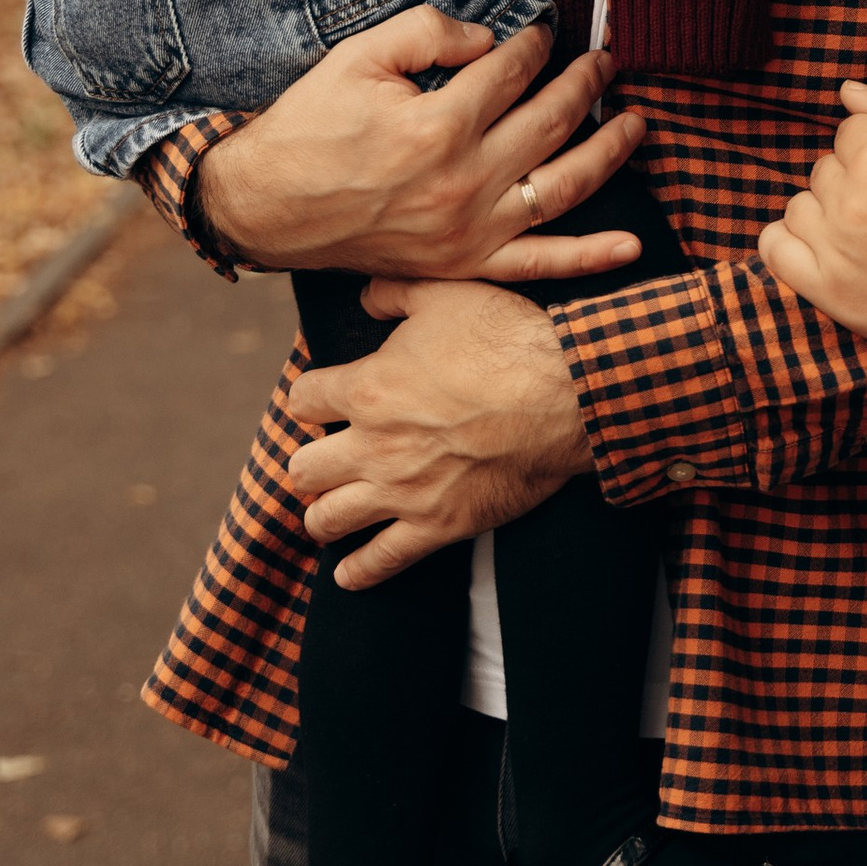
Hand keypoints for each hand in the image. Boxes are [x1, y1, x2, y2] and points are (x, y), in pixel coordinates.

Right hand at [197, 4, 646, 284]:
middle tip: (604, 61)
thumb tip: (490, 37)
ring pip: (562, 187)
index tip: (542, 30)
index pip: (512, 72)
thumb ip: (429, 31)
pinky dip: (588, 258)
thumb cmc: (310, 127)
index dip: (534, 43)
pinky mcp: (462, 264)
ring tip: (635, 121)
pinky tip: (630, 245)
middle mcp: (464, 182)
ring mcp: (468, 230)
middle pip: (550, 122)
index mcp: (439, 127)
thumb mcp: (358, 57)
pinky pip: (537, 265)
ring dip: (609, 151)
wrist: (267, 208)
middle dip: (585, 84)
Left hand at [286, 284, 590, 586]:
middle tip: (329, 459)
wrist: (565, 395)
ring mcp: (402, 492)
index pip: (302, 401)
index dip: (311, 399)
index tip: (323, 402)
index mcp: (368, 388)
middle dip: (311, 463)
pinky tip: (350, 572)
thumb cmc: (507, 340)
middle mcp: (373, 446)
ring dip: (325, 515)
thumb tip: (367, 297)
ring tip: (334, 510)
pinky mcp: (437, 527)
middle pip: (302, 469)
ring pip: (326, 521)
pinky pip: (380, 562)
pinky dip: (359, 571)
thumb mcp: (446, 294)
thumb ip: (395, 293)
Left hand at [758, 82, 866, 359]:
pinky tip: (820, 244)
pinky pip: (775, 250)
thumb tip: (846, 91)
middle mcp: (851, 201)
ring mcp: (835, 249)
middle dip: (855, 179)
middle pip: (826, 169)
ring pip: (801, 206)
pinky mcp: (828, 292)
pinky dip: (788, 242)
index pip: (851, 131)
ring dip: (825, 212)